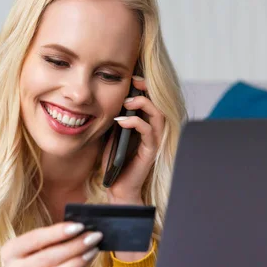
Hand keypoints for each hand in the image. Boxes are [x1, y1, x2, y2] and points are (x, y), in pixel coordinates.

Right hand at [0, 222, 101, 266]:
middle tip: (93, 238)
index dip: (57, 232)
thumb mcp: (31, 245)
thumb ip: (51, 238)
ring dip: (76, 264)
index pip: (34, 239)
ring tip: (92, 252)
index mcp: (9, 251)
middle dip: (74, 247)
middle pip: (47, 258)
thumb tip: (79, 231)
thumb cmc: (28, 258)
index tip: (79, 226)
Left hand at [103, 76, 164, 204]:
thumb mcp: (111, 136)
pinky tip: (122, 120)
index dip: (144, 88)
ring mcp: (153, 142)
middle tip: (134, 81)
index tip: (132, 78)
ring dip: (144, 104)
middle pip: (159, 103)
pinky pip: (148, 132)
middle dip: (148, 89)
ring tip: (128, 101)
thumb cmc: (114, 163)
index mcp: (145, 126)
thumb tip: (107, 102)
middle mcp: (153, 132)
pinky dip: (136, 122)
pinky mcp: (150, 151)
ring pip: (158, 115)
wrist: (117, 188)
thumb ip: (114, 121)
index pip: (150, 102)